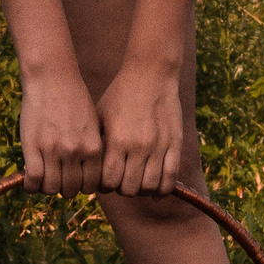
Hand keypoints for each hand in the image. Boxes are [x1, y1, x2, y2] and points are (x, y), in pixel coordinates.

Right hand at [21, 66, 103, 192]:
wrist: (51, 77)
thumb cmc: (73, 99)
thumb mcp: (91, 125)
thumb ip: (91, 149)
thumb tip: (87, 175)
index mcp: (94, 148)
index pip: (91, 186)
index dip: (81, 187)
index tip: (74, 181)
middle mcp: (76, 152)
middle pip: (71, 190)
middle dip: (64, 188)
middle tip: (57, 179)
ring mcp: (54, 150)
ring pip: (51, 188)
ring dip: (47, 187)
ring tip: (43, 178)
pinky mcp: (33, 147)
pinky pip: (32, 180)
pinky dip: (30, 186)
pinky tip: (29, 181)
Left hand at [96, 60, 183, 197]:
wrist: (151, 74)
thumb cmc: (120, 94)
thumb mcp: (101, 116)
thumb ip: (97, 143)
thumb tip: (89, 169)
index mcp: (117, 140)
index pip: (109, 181)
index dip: (104, 186)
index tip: (105, 180)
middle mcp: (138, 146)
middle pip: (129, 189)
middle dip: (122, 189)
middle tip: (121, 180)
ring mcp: (159, 146)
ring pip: (150, 186)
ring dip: (142, 189)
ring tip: (138, 181)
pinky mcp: (175, 143)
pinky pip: (171, 177)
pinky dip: (163, 188)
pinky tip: (155, 187)